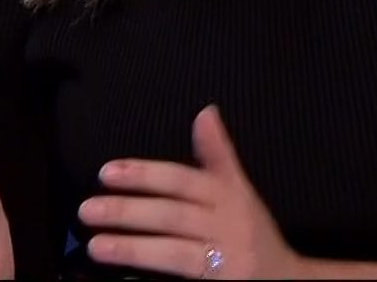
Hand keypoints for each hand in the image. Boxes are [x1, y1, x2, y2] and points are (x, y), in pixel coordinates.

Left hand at [79, 105, 305, 279]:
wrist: (288, 280)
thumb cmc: (255, 234)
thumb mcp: (241, 190)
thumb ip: (218, 155)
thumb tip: (205, 112)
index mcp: (229, 197)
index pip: (183, 181)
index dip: (146, 175)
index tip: (107, 172)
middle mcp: (228, 227)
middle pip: (174, 216)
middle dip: (129, 212)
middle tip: (88, 209)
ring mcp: (226, 261)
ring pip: (176, 253)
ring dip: (134, 248)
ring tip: (96, 245)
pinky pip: (184, 279)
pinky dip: (154, 277)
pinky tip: (125, 279)